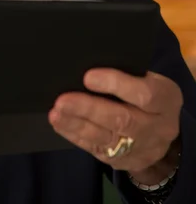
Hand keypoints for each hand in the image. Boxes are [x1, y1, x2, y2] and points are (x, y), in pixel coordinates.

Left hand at [49, 69, 182, 178]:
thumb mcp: (151, 80)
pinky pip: (96, 148)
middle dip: (88, 109)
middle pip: (121, 119)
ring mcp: (140, 147)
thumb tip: (90, 61)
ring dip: (76, 124)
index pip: (144, 94)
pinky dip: (75, 135)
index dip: (115, 84)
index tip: (88, 76)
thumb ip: (129, 73)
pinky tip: (60, 124)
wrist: (163, 133)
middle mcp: (156, 127)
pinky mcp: (122, 160)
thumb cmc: (149, 94)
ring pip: (105, 137)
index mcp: (166, 99)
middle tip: (62, 100)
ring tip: (56, 113)